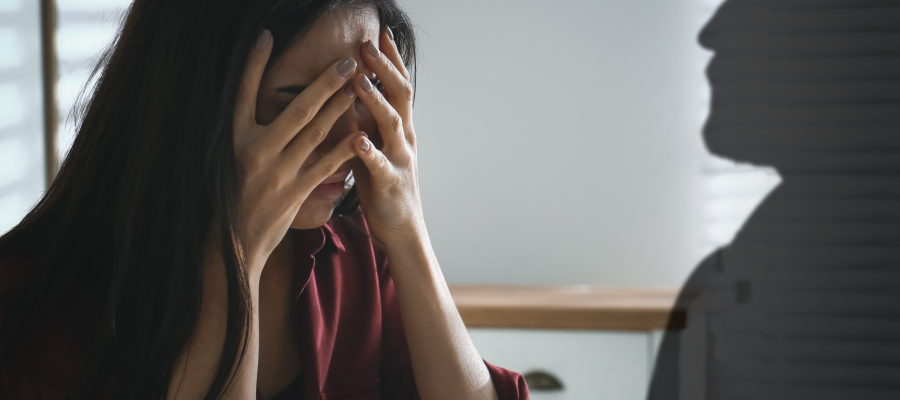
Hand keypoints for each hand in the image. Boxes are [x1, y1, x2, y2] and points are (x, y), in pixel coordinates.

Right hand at [232, 30, 363, 275]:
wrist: (230, 245)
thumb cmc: (229, 198)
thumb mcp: (225, 161)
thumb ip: (245, 134)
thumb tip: (256, 106)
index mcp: (234, 139)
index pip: (243, 92)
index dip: (254, 64)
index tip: (267, 35)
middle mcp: (255, 151)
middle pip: (296, 109)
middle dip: (325, 82)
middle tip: (347, 61)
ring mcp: (278, 172)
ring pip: (316, 132)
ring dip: (340, 106)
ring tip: (358, 86)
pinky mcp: (295, 192)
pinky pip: (326, 165)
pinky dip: (345, 148)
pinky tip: (362, 133)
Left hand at [350, 28, 423, 244]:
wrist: (403, 229)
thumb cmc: (384, 186)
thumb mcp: (378, 147)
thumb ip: (369, 122)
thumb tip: (351, 93)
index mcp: (401, 128)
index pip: (399, 85)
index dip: (391, 59)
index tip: (380, 32)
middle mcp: (405, 139)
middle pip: (400, 95)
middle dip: (384, 68)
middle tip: (367, 43)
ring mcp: (401, 160)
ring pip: (393, 125)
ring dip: (376, 101)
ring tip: (360, 81)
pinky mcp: (390, 184)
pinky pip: (380, 166)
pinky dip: (369, 152)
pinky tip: (357, 140)